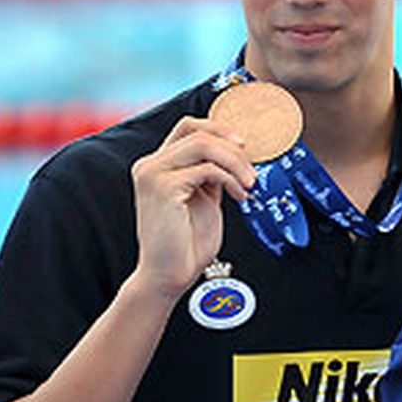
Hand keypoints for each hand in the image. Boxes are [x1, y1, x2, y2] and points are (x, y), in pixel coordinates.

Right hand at [129, 117, 257, 301]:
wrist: (169, 275)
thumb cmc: (187, 242)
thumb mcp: (203, 197)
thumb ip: (211, 173)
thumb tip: (237, 152)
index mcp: (158, 165)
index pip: (188, 126)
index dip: (220, 129)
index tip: (245, 146)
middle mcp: (150, 165)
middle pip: (196, 130)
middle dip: (231, 145)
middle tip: (251, 168)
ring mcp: (153, 174)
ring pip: (203, 145)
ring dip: (235, 162)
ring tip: (249, 183)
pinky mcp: (163, 187)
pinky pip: (208, 169)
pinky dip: (231, 179)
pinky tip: (240, 197)